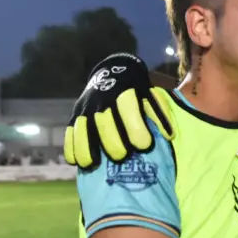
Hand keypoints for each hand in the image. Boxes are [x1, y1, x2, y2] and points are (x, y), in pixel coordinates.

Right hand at [63, 54, 175, 169]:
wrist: (113, 72)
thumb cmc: (137, 90)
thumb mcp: (150, 94)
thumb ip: (158, 113)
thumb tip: (167, 134)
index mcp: (124, 91)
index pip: (128, 110)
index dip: (136, 129)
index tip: (145, 146)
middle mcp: (102, 99)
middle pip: (104, 122)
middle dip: (112, 141)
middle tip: (121, 157)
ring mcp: (86, 107)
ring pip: (83, 128)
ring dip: (86, 148)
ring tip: (92, 164)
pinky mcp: (75, 114)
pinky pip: (70, 131)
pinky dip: (71, 146)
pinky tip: (76, 162)